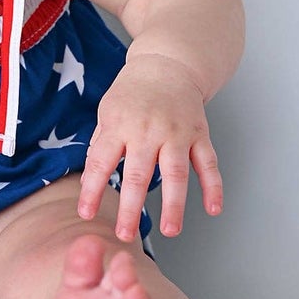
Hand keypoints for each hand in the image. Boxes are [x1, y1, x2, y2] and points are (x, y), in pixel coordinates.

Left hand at [76, 53, 222, 241]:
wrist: (167, 64)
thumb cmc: (132, 92)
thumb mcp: (107, 110)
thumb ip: (102, 144)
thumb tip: (89, 182)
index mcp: (119, 124)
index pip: (101, 162)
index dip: (91, 190)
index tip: (85, 214)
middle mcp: (148, 130)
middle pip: (138, 174)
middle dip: (131, 207)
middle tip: (125, 234)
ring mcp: (177, 133)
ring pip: (176, 174)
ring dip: (174, 205)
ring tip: (170, 231)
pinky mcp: (199, 134)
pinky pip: (208, 164)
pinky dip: (213, 187)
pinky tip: (213, 210)